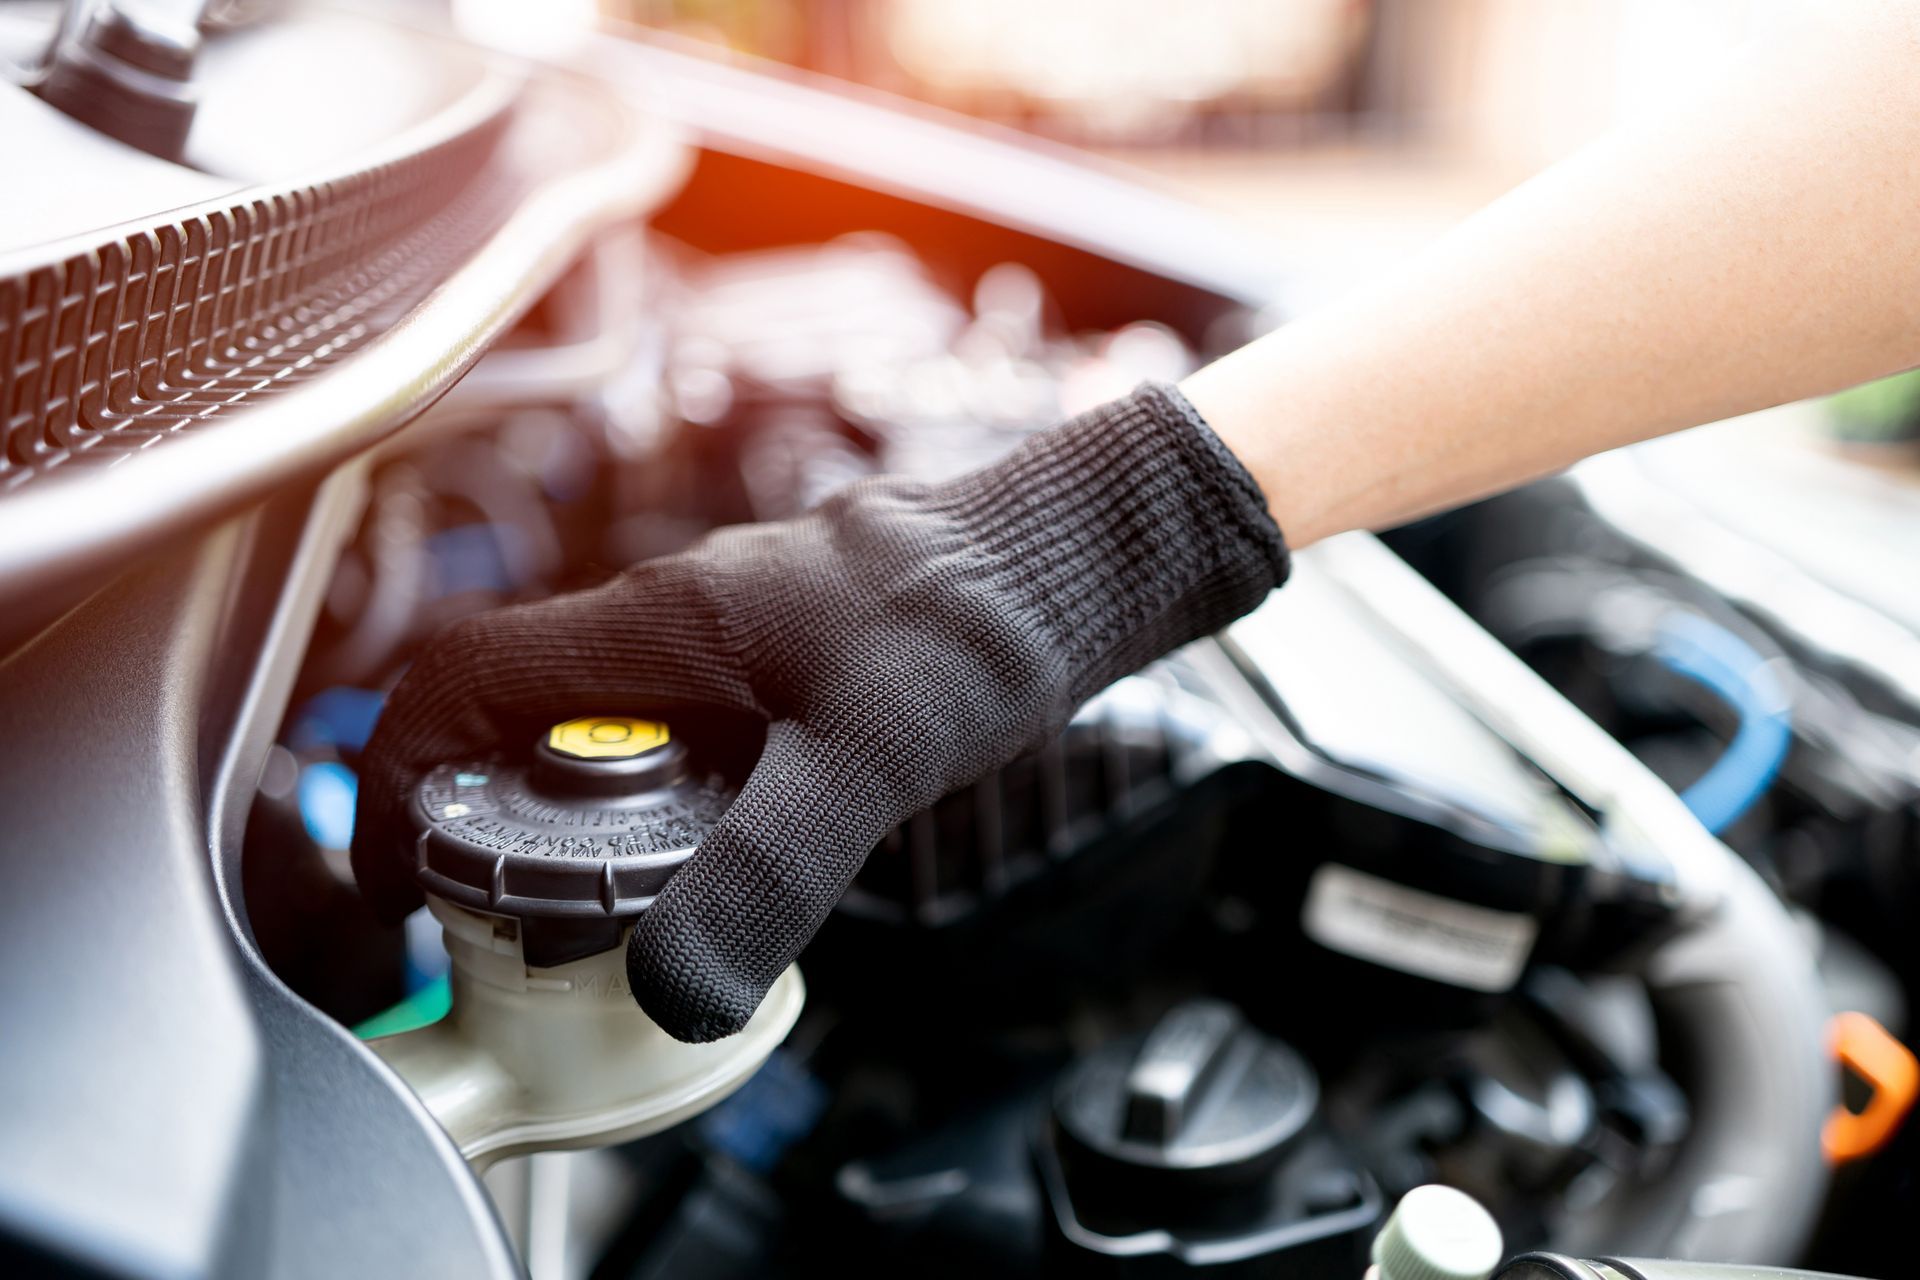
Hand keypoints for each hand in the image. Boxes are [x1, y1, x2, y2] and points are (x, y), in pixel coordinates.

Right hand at [350, 383, 1287, 1041]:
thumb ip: (769, 872)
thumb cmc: (972, 627)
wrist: (1066, 560)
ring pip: (607, 727)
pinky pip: (681, 732)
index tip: (398, 868)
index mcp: (660, 626)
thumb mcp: (865, 761)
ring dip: (586, 815)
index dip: (400, 770)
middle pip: (523, 713)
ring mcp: (726, 633)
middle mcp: (674, 620)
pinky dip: (667, 801)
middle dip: (489, 815)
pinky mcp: (777, 660)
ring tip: (614, 906)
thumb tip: (672, 990)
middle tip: (504, 911)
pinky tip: (727, 853)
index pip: (464, 677)